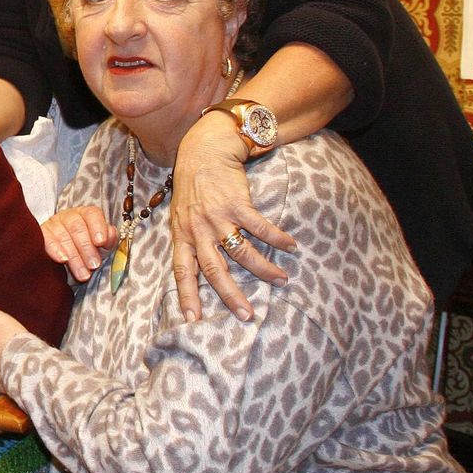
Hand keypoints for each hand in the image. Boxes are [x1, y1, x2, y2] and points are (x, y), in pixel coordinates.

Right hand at [40, 205, 113, 281]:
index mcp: (86, 215)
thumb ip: (109, 239)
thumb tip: (109, 236)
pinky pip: (47, 240)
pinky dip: (55, 250)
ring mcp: (53, 224)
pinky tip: (63, 260)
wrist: (66, 262)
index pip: (92, 214)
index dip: (98, 227)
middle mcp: (69, 216)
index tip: (101, 243)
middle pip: (77, 227)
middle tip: (94, 265)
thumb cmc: (87, 250)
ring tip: (83, 274)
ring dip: (74, 257)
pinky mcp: (41, 234)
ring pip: (63, 237)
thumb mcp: (102, 246)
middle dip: (86, 248)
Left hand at [170, 113, 296, 322]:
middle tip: (247, 315)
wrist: (202, 153)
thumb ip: (190, 242)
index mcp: (182, 236)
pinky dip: (277, 238)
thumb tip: (199, 273)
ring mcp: (217, 218)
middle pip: (214, 270)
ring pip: (241, 252)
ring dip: (264, 269)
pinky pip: (259, 228)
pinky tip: (291, 246)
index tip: (193, 319)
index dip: (187, 296)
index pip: (182, 272)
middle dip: (231, 295)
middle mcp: (197, 230)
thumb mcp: (181, 217)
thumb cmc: (193, 190)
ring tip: (282, 280)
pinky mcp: (236, 204)